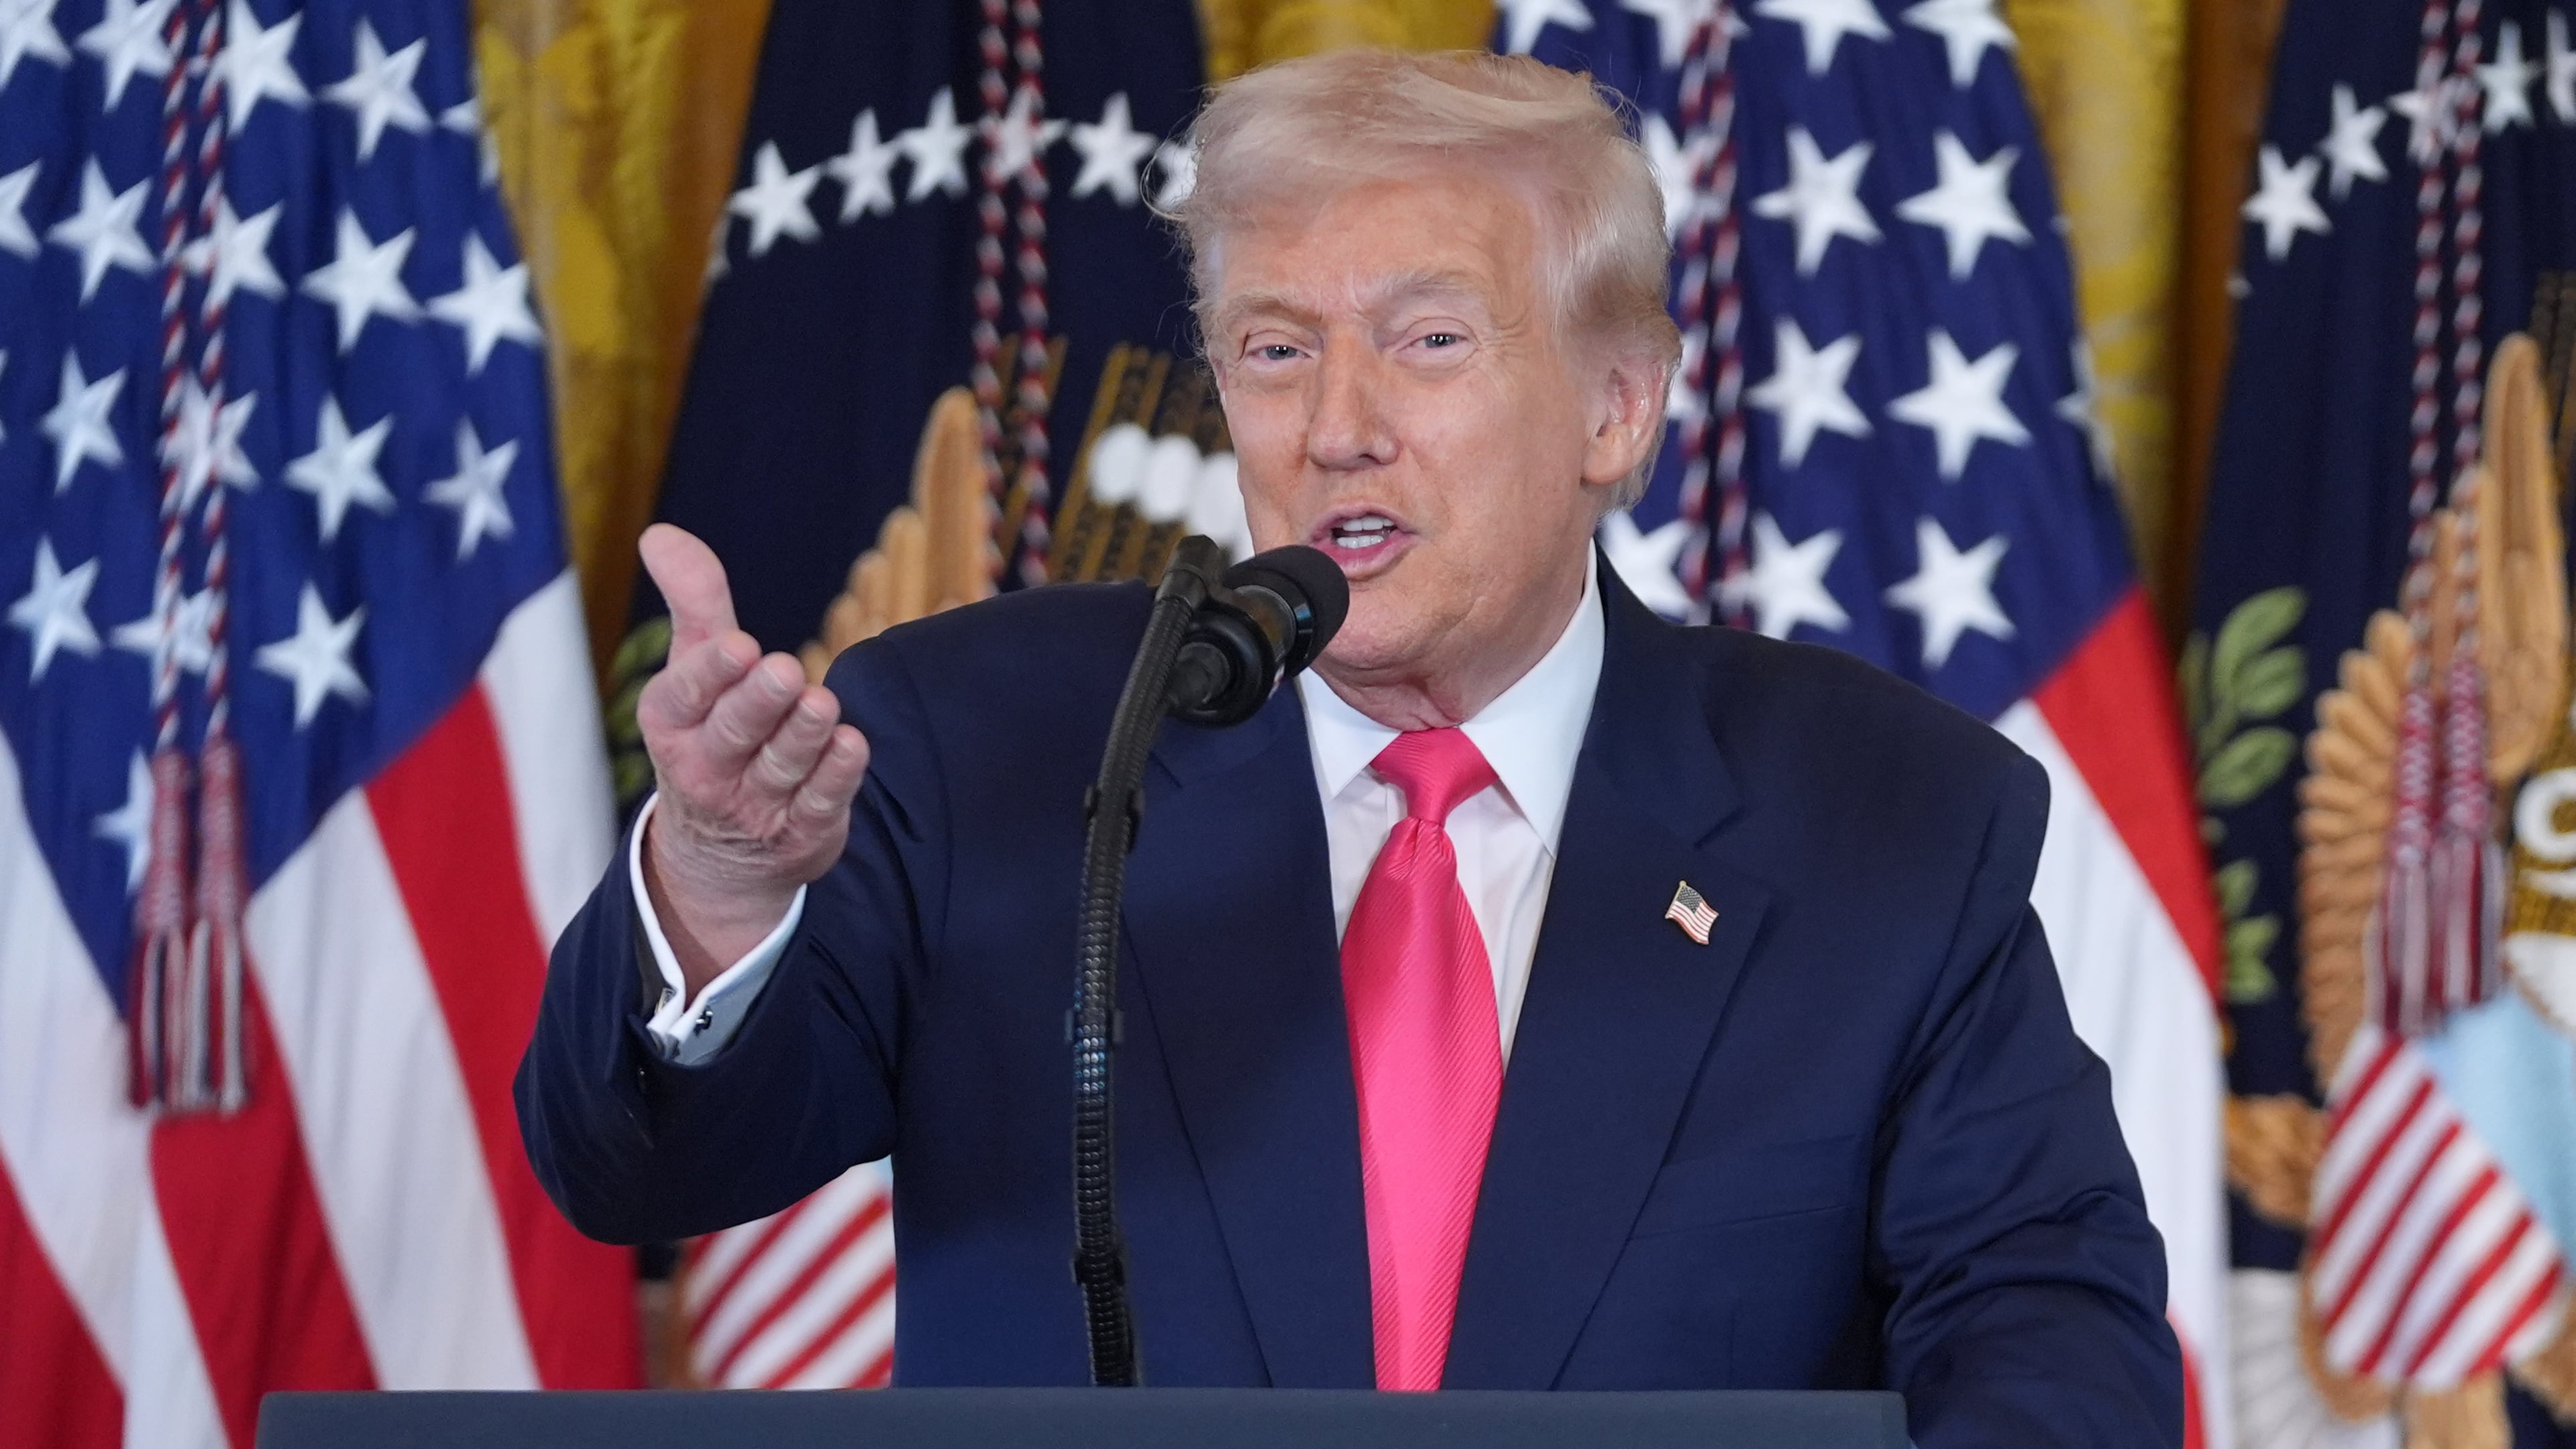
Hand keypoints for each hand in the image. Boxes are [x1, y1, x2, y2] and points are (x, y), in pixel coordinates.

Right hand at [634, 524, 870, 996]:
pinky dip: (837, 776)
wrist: (723, 853)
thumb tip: (660, 533)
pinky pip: (820, 802)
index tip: (739, 647)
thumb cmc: (712, 730)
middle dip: (760, 701)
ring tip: (822, 703)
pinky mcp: (801, 831)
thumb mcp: (695, 667)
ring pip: (782, 766)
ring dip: (804, 734)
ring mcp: (755, 806)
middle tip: (784, 671)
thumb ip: (693, 601)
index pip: (686, 696)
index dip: (712, 674)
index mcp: (673, 724)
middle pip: (735, 732)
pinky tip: (853, 746)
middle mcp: (707, 769)